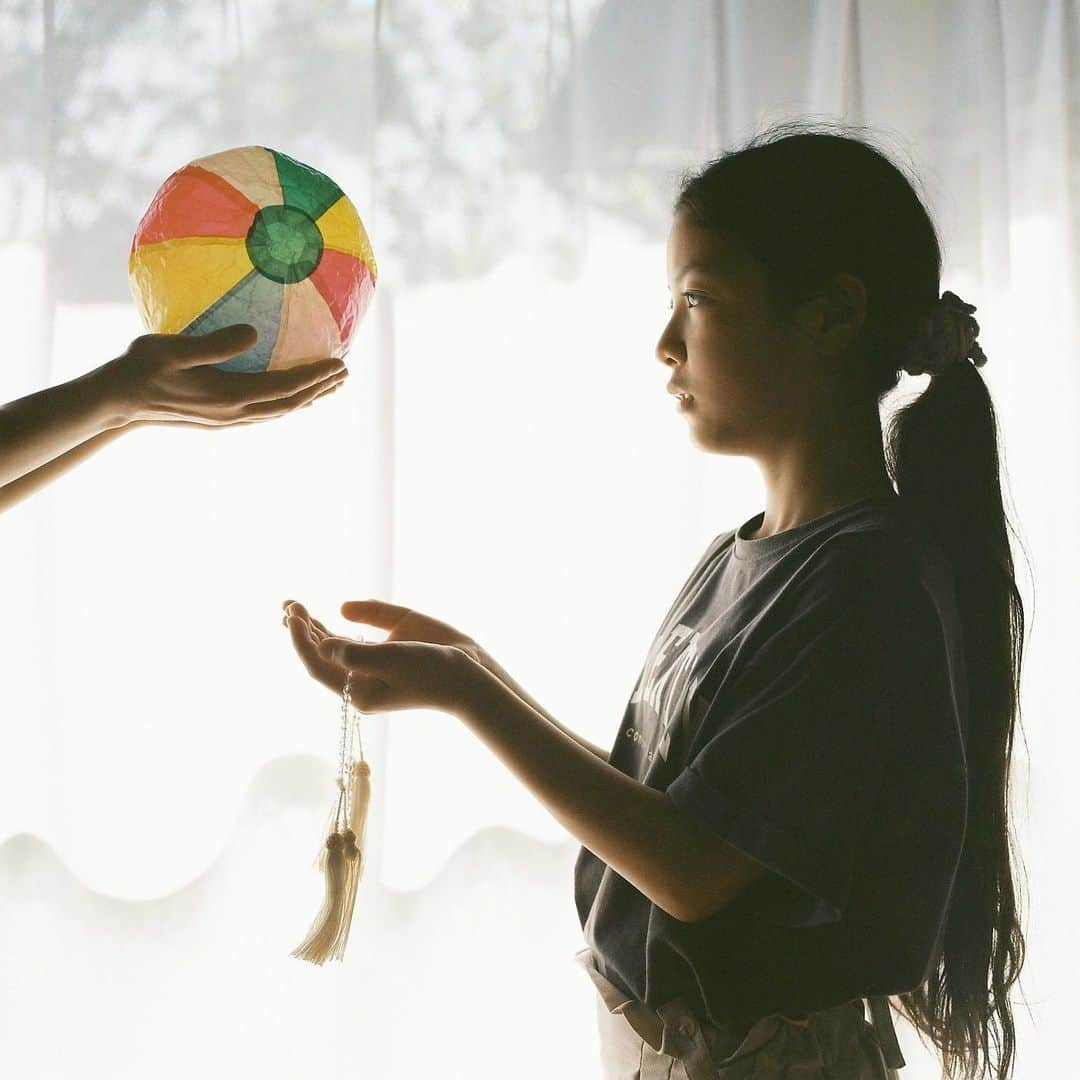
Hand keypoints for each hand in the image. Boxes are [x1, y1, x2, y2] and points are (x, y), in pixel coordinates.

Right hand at [98, 324, 347, 427]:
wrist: (118, 402)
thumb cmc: (140, 368)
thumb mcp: (174, 348)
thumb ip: (215, 343)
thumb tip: (252, 333)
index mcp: (231, 395)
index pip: (286, 387)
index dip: (315, 376)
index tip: (339, 363)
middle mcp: (236, 413)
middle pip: (290, 403)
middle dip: (319, 388)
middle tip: (344, 373)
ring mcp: (228, 419)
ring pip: (279, 412)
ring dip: (306, 398)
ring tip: (327, 386)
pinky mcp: (220, 419)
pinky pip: (264, 414)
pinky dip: (285, 404)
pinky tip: (288, 397)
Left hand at [283, 599, 484, 714]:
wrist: (469, 676)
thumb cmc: (433, 670)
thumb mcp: (394, 659)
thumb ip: (356, 652)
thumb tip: (323, 645)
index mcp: (359, 691)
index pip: (318, 665)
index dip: (300, 640)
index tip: (293, 615)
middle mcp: (361, 680)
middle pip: (321, 656)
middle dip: (302, 630)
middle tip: (289, 604)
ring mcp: (373, 667)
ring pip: (333, 648)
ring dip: (313, 628)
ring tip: (293, 608)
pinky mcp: (386, 654)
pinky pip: (353, 641)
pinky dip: (335, 628)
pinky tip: (327, 615)